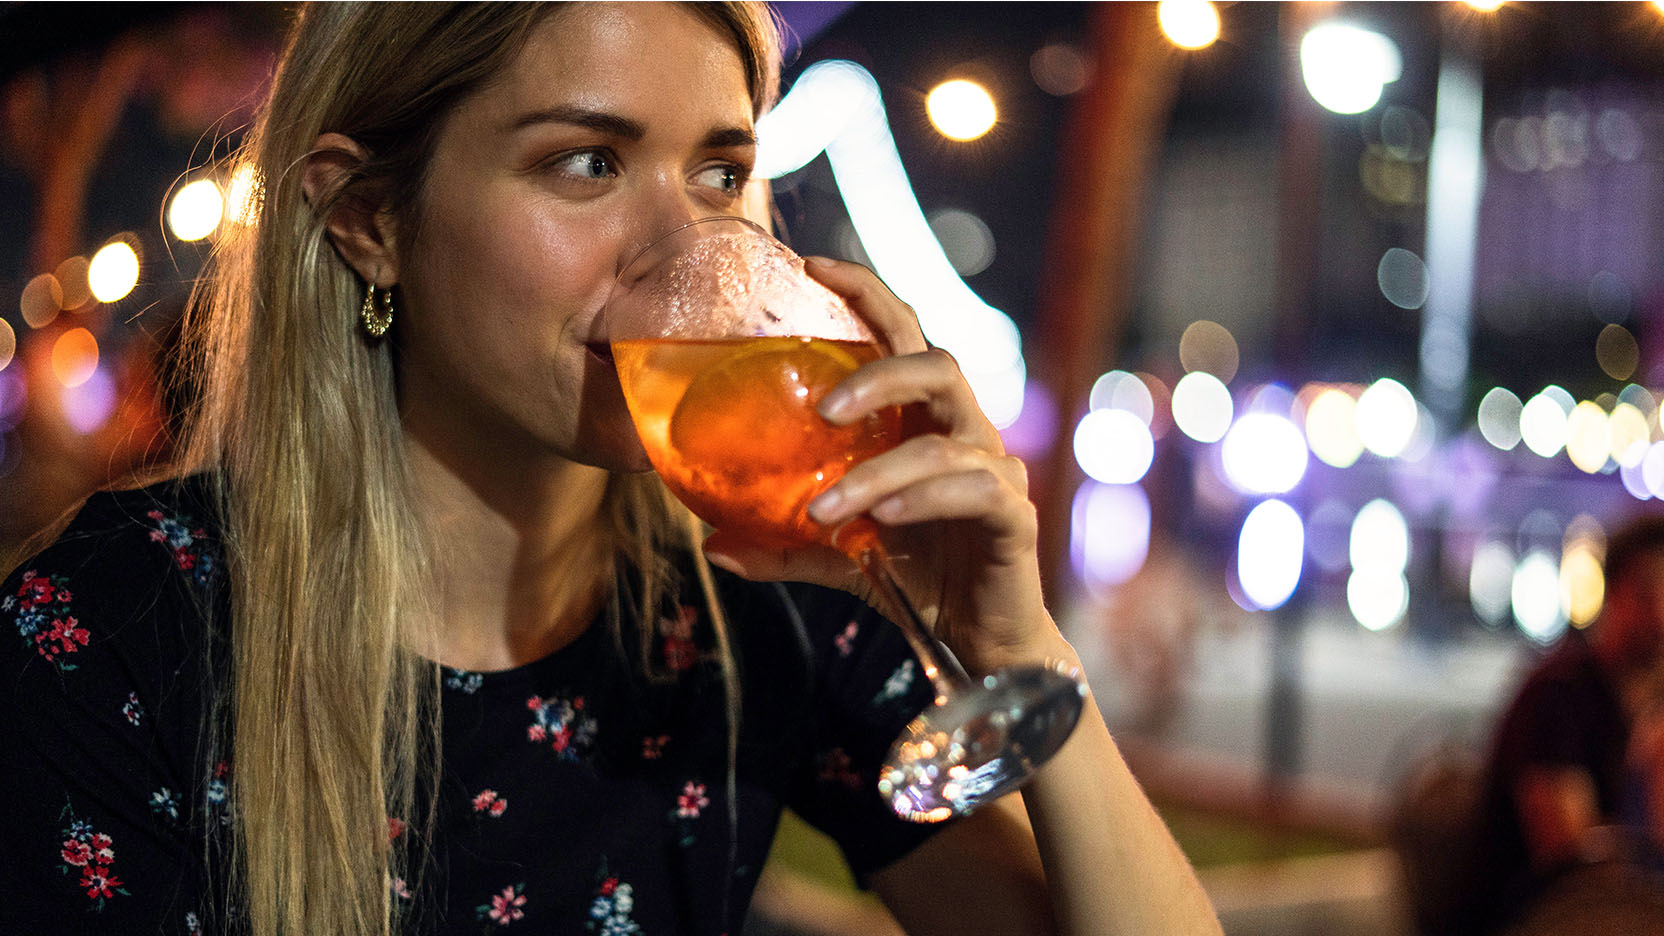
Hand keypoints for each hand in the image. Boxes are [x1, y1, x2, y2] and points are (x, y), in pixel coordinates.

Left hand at [701, 257, 1070, 675]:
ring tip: (824, 510)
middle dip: (879, 374)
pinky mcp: (1015, 513)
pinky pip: (974, 489)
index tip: (811, 265)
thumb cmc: (917, 578)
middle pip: (938, 365)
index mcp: (923, 422)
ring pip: (943, 443)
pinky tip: (886, 523)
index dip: (865, 294)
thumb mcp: (838, 558)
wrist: (978, 643)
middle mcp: (966, 432)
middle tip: (823, 409)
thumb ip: (782, 544)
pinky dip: (923, 499)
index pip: (903, 336)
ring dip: (877, 473)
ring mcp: (996, 469)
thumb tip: (709, 544)